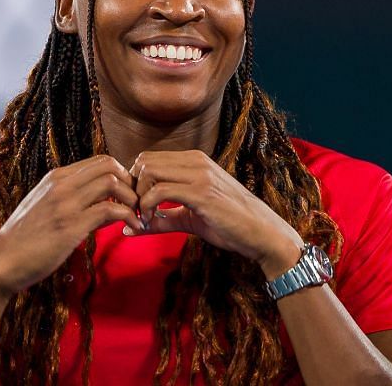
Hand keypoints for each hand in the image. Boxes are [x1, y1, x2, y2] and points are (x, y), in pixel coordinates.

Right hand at [0, 155, 144, 297]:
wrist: (0, 264)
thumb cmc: (24, 240)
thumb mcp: (46, 209)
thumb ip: (73, 201)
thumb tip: (107, 207)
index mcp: (56, 178)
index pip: (100, 160)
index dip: (122, 174)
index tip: (129, 193)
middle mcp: (60, 185)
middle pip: (110, 165)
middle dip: (131, 181)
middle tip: (137, 202)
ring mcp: (65, 204)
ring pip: (112, 183)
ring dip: (132, 198)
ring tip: (137, 215)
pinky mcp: (70, 225)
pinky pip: (110, 211)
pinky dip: (128, 217)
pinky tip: (133, 228)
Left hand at [128, 150, 304, 276]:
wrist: (262, 233)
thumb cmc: (230, 224)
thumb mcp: (190, 218)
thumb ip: (162, 220)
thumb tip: (129, 229)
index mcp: (195, 161)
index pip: (148, 158)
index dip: (135, 183)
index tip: (138, 207)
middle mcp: (196, 161)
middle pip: (143, 161)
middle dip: (133, 189)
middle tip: (138, 213)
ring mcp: (200, 175)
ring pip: (148, 172)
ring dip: (139, 198)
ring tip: (146, 219)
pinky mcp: (202, 192)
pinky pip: (159, 191)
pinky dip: (148, 208)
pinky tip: (152, 222)